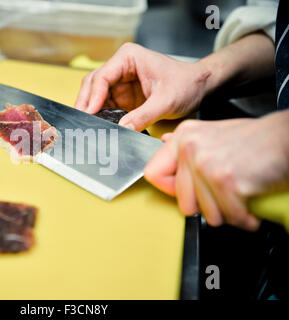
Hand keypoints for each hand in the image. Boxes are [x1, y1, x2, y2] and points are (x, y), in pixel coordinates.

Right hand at [75, 43, 211, 131]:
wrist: (198, 87)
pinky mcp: (122, 96)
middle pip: (92, 85)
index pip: (102, 76)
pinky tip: (98, 127)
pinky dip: (99, 117)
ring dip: (90, 111)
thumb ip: (144, 115)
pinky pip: (104, 106)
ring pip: (94, 96)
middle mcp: (120, 67)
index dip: (93, 97)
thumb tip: (123, 129)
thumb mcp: (166, 101)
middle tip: (81, 123)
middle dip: (86, 104)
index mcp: (128, 57)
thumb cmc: (186, 84)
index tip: (89, 114)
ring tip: (87, 127)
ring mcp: (119, 81)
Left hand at [144, 111, 288, 230]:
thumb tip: (162, 142)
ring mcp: (205, 163)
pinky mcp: (225, 179)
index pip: (153, 174)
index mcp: (183, 137)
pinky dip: (245, 218)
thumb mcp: (213, 134)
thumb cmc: (254, 141)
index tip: (187, 191)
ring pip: (205, 213)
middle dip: (206, 207)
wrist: (286, 139)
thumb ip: (186, 143)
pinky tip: (250, 206)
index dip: (171, 190)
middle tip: (223, 196)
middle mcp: (189, 147)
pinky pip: (229, 216)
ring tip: (239, 197)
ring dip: (227, 213)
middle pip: (181, 202)